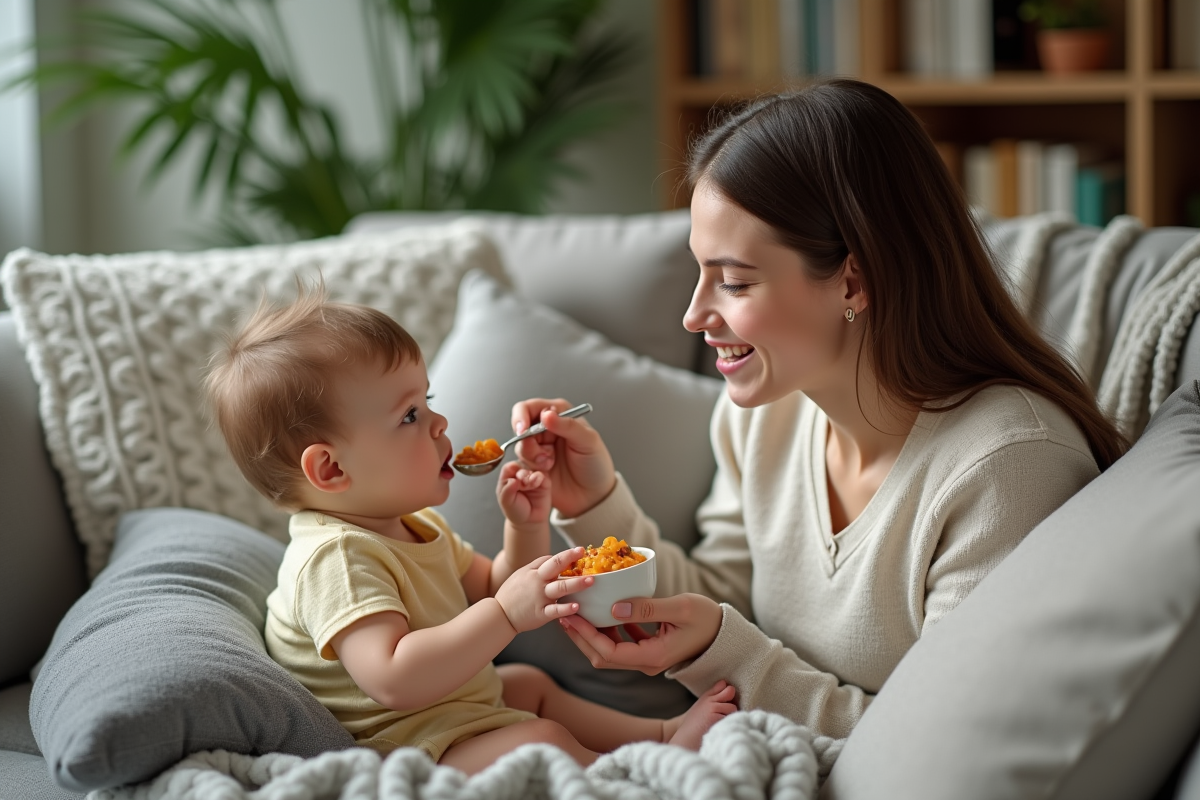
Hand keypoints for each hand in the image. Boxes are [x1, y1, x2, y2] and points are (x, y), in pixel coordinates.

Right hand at [494, 547, 594, 632]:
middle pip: (556, 569)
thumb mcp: (522, 574)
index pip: (553, 560)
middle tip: (586, 557)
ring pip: (560, 589)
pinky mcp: (541, 614)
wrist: (499, 613)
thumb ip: (538, 565)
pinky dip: (566, 609)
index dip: (567, 554)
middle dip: (571, 561)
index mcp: (535, 573)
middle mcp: (538, 583)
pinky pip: (555, 611)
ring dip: (576, 584)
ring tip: (590, 581)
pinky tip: (576, 606)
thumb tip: (554, 557)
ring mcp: (540, 598)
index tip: (581, 550)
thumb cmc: (513, 593)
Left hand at [496, 462, 549, 526]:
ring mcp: (533, 476)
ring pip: (533, 467)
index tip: (514, 480)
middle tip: (522, 484)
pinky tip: (536, 483)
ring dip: (530, 475)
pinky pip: (543, 474)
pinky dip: (539, 477)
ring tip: (529, 485)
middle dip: (522, 473)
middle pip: (522, 464)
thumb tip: (513, 480)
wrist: (529, 521)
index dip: (512, 470)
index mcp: (509, 476)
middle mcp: (521, 474)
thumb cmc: (516, 510)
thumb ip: (506, 491)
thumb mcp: (506, 502)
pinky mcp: (544, 481)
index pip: (510, 466)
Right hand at [509, 398, 615, 518]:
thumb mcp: (588, 441)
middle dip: (529, 444)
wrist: (593, 495)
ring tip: (550, 465)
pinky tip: (546, 474)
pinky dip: (530, 470)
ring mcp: (538, 448)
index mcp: (559, 414)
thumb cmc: (596, 465)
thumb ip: (568, 426)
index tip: (522, 431)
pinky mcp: (533, 466)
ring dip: (532, 458)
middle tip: (544, 456)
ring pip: (520, 448)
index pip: (529, 408)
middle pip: (520, 428)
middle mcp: (546, 429)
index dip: (521, 417)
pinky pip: (520, 465)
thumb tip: (547, 414)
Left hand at [558, 593, 722, 674]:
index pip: (608, 652)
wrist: (726, 634)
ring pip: (610, 650)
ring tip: (576, 611)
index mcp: (652, 657)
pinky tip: (602, 612)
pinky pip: (622, 642)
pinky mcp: (650, 649)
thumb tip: (613, 608)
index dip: (585, 635)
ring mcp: (647, 657)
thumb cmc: (707, 619)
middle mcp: (646, 662)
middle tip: (564, 613)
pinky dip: (609, 629)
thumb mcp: (679, 608)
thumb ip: (647, 609)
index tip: (571, 615)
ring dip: (591, 633)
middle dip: (580, 637)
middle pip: (602, 656)